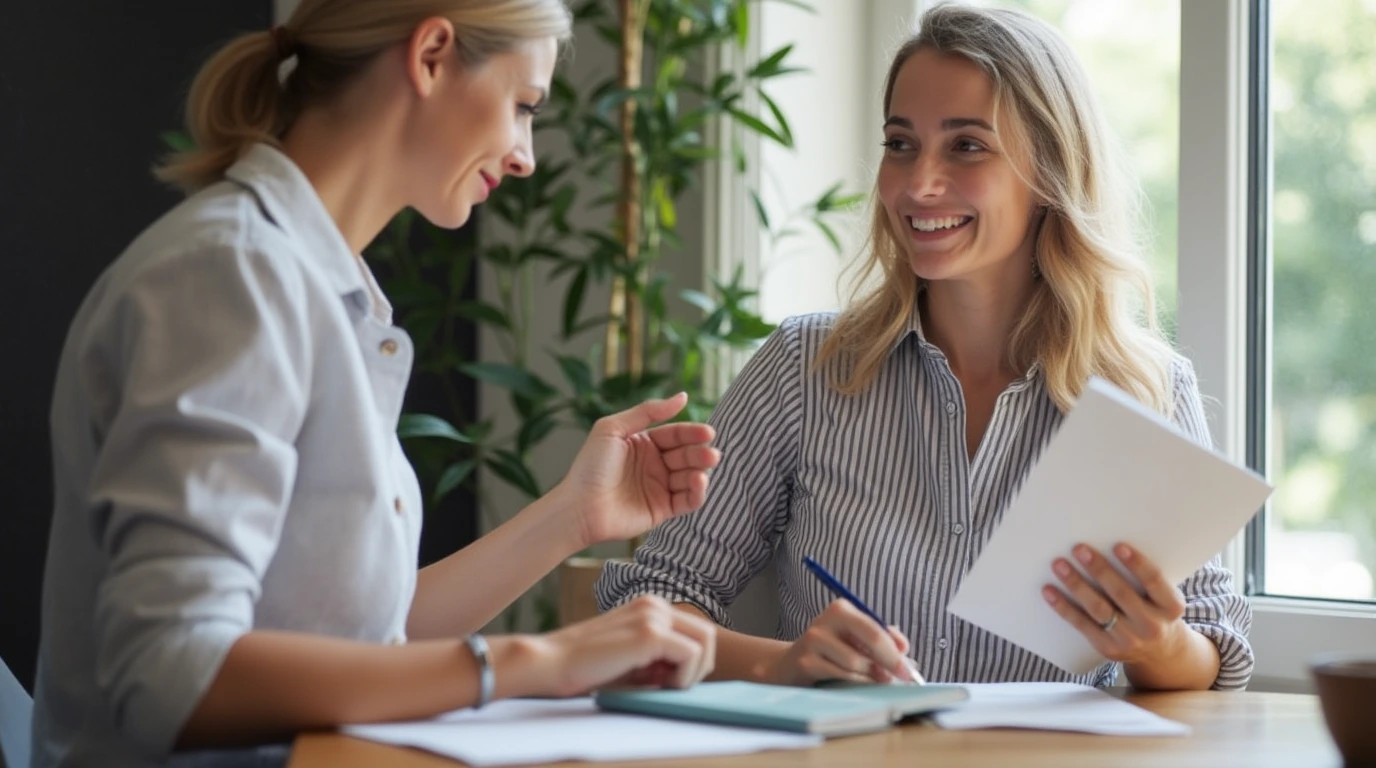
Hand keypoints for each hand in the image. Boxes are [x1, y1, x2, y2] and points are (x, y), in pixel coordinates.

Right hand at [528, 595, 716, 696]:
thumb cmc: (586, 668)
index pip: (695, 632)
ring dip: (691, 672)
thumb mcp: (632, 659)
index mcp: (650, 607)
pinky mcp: (650, 632)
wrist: (551, 663)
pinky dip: (683, 677)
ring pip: (705, 643)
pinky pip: (692, 655)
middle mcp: (654, 604)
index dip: (689, 663)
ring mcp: (653, 615)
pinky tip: (657, 684)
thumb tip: (694, 671)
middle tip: (669, 685)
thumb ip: (661, 659)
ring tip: (661, 684)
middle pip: (707, 634)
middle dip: (697, 666)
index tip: (663, 680)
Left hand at [557, 392, 720, 547]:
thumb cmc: (591, 467)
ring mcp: (659, 487)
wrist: (580, 507)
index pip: (675, 434)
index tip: (707, 432)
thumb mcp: (613, 428)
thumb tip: (683, 396)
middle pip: (686, 454)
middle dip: (700, 453)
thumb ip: (647, 411)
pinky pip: (687, 500)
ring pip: (690, 476)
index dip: (692, 432)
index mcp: (644, 442)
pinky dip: (697, 492)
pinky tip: (699, 482)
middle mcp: (655, 464)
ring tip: (705, 468)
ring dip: (701, 471)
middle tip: (711, 454)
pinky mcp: (663, 509)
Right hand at [762, 599, 915, 685]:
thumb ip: (881, 638)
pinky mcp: (806, 662)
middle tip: (902, 677)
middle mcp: (826, 620)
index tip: (908, 667)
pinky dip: (855, 681)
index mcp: (841, 609)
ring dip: (870, 675)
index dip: (895, 649)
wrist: (790, 664)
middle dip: (890, 661)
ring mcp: (813, 641)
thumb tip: (903, 650)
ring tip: (875, 680)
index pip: (876, 627)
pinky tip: (858, 683)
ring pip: (856, 662)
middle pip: (871, 639)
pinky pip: (840, 675)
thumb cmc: (831, 651)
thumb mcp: (855, 638)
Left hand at [1042, 543, 1191, 665]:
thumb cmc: (1157, 611)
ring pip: (1098, 609)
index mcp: (1171, 607)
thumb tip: (1106, 543)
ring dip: (1076, 585)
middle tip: (1079, 549)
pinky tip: (1049, 591)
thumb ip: (1145, 578)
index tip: (1117, 546)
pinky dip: (1063, 607)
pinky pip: (1082, 624)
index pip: (1154, 581)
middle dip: (1099, 569)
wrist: (1162, 653)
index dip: (1136, 564)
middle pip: (1121, 594)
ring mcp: (1130, 639)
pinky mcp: (1108, 648)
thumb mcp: (1163, 597)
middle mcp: (1152, 625)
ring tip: (1059, 565)